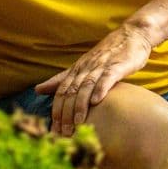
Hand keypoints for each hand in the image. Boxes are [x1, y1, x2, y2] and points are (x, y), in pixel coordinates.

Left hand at [34, 24, 153, 135]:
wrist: (130, 36)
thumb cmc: (106, 54)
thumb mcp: (82, 66)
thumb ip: (61, 79)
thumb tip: (37, 89)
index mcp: (76, 70)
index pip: (61, 91)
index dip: (56, 110)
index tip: (54, 129)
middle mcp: (85, 68)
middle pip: (70, 91)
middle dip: (65, 112)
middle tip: (64, 132)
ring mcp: (100, 66)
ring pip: (85, 86)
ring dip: (80, 104)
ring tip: (78, 122)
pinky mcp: (117, 65)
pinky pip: (107, 78)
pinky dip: (101, 89)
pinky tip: (96, 101)